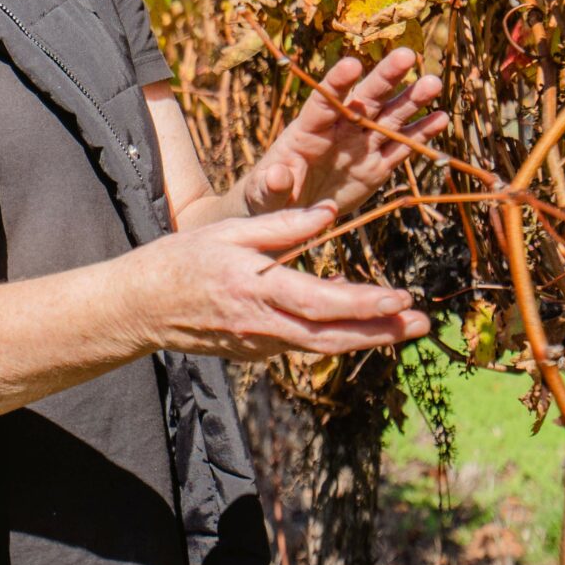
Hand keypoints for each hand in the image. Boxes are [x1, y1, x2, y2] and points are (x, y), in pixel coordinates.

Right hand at [127, 205, 428, 359]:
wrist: (141, 307)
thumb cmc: (181, 260)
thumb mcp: (228, 231)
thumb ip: (280, 225)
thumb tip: (328, 213)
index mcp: (257, 290)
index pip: (321, 303)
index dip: (363, 304)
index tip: (400, 299)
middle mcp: (263, 325)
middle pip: (333, 336)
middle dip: (381, 332)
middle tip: (422, 322)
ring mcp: (260, 344)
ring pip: (323, 346)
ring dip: (367, 338)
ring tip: (406, 326)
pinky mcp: (256, 351)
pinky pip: (303, 345)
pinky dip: (336, 336)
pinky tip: (361, 324)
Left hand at [236, 47, 445, 219]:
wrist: (287, 215)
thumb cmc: (268, 198)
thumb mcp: (264, 194)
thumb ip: (272, 185)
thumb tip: (277, 175)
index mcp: (307, 130)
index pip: (324, 102)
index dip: (338, 84)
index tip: (353, 65)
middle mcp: (338, 131)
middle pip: (364, 99)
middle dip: (385, 77)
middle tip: (408, 55)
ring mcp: (360, 147)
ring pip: (388, 119)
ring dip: (410, 101)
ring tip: (433, 84)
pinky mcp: (376, 167)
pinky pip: (400, 149)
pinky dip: (420, 135)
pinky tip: (440, 118)